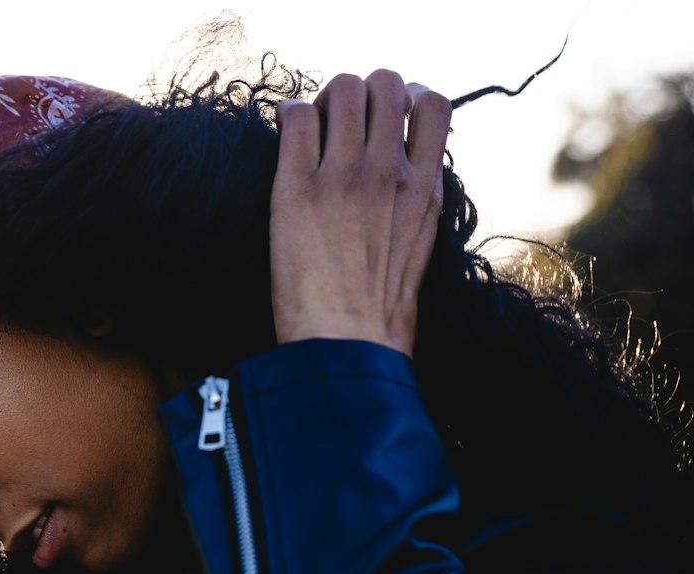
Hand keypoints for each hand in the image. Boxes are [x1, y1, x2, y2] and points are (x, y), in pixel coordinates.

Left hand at [270, 71, 451, 355]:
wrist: (349, 344)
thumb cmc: (381, 313)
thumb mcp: (420, 247)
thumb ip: (415, 201)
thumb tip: (404, 174)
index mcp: (425, 188)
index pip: (434, 104)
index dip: (408, 99)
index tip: (387, 122)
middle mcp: (389, 172)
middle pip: (386, 83)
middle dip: (364, 94)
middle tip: (343, 124)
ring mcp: (344, 177)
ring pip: (343, 89)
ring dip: (326, 101)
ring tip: (313, 130)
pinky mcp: (298, 189)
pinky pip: (296, 116)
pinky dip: (290, 114)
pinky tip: (285, 135)